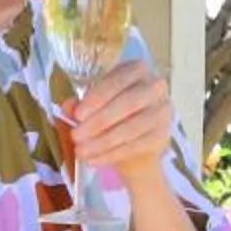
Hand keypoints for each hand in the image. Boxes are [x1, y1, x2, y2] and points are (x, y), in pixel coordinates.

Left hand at [67, 59, 176, 175]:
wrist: (135, 142)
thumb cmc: (112, 113)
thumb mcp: (95, 104)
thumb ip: (81, 103)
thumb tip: (67, 107)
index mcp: (137, 70)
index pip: (117, 80)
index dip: (96, 97)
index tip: (77, 115)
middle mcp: (155, 87)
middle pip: (127, 103)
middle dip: (98, 121)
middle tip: (76, 136)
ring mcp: (162, 111)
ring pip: (132, 128)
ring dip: (102, 142)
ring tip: (81, 151)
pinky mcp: (162, 135)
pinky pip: (135, 146)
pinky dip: (111, 155)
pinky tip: (93, 160)